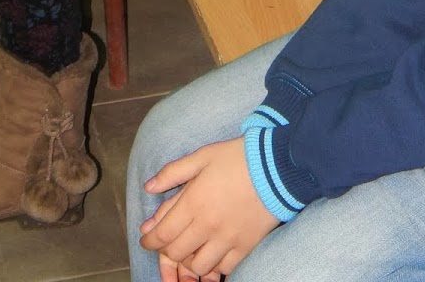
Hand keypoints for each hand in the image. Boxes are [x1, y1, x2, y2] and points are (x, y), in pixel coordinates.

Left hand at [139, 139, 277, 278]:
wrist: (277, 165)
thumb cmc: (237, 158)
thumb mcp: (201, 157)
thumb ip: (172, 173)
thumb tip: (148, 187)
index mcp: (194, 202)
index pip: (163, 233)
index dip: (150, 241)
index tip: (146, 240)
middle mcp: (208, 225)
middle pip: (177, 253)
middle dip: (166, 252)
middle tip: (167, 244)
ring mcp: (228, 239)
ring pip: (199, 267)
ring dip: (189, 261)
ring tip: (190, 250)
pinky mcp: (246, 246)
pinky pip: (224, 269)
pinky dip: (214, 267)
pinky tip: (211, 256)